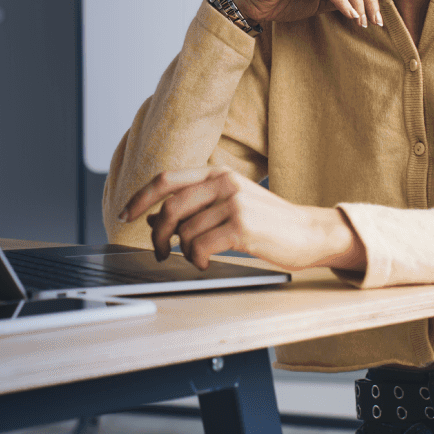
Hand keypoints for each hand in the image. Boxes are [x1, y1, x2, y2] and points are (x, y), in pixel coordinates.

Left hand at [117, 167, 366, 271]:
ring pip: (185, 232)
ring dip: (184, 251)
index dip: (140, 197)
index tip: (126, 214)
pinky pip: (201, 246)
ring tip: (196, 256)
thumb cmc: (267, 220)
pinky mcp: (242, 226)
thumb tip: (156, 219)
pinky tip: (205, 262)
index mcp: (217, 172)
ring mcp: (234, 203)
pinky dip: (197, 259)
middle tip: (159, 251)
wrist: (308, 232)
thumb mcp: (231, 201)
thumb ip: (197, 204)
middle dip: (157, 234)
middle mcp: (224, 182)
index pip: (166, 179)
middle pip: (170, 208)